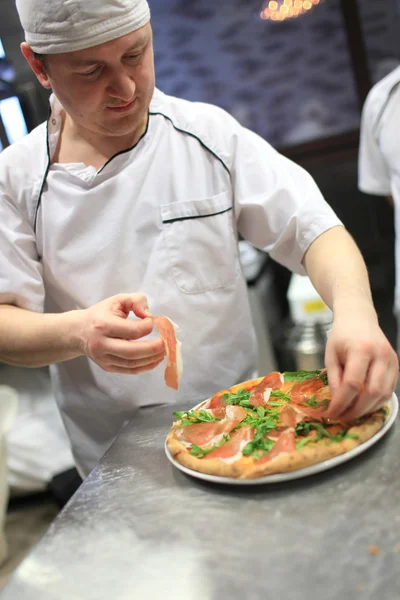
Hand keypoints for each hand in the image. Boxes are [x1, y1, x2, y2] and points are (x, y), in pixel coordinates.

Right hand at [78, 294, 164, 373]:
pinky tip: (156, 359)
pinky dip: (146, 366)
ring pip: (132, 364)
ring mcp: (104, 359)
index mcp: (103, 325)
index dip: (147, 327)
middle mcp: (102, 344)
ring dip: (153, 358)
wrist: (79, 332)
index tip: (152, 321)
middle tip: (167, 342)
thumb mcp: (117, 300)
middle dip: (154, 348)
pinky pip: (130, 370)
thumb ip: (136, 300)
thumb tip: (149, 315)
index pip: (131, 331)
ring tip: (165, 350)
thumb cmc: (101, 314)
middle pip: (132, 352)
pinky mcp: (108, 367)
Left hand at [325, 305, 398, 419]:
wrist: (359, 317)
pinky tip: (364, 405)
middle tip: (342, 418)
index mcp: (362, 349)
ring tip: (351, 414)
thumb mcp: (331, 355)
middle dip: (356, 410)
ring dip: (367, 409)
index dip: (342, 402)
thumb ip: (334, 379)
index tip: (332, 412)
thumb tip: (337, 403)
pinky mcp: (396, 366)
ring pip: (384, 394)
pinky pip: (389, 390)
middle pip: (371, 392)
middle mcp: (381, 355)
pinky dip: (376, 402)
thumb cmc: (341, 335)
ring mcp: (392, 360)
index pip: (352, 383)